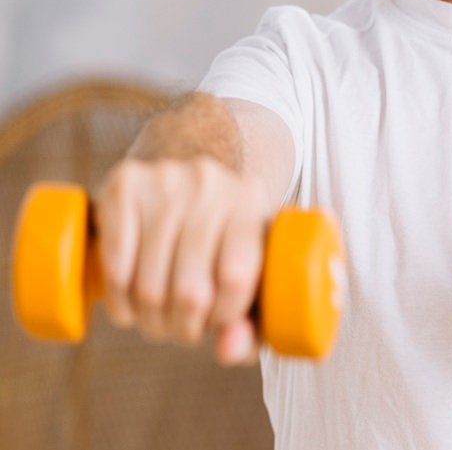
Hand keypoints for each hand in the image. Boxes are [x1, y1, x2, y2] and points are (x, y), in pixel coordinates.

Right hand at [95, 157, 273, 364]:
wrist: (192, 180)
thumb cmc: (230, 243)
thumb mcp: (258, 276)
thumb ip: (255, 326)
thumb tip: (226, 350)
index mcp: (252, 203)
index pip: (236, 278)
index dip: (223, 316)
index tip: (219, 321)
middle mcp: (211, 185)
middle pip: (189, 289)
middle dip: (183, 327)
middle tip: (183, 329)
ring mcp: (165, 180)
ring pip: (147, 283)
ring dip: (149, 320)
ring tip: (158, 320)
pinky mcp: (124, 184)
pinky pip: (113, 264)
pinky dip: (118, 299)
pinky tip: (128, 305)